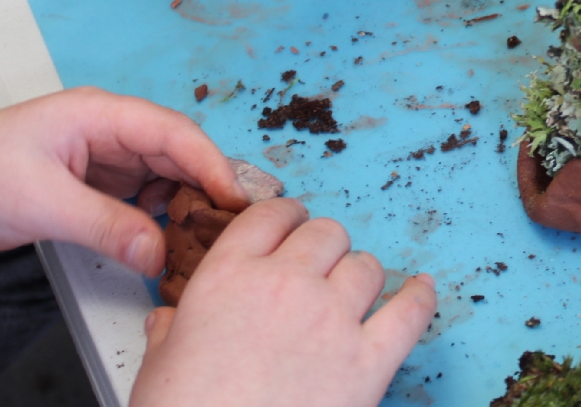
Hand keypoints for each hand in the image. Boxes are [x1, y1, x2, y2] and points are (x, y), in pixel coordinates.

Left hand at [0, 86, 246, 276]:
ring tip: (200, 234)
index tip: (234, 198)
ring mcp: (104, 153)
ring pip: (163, 172)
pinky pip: (143, 192)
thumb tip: (158, 251)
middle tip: (229, 223)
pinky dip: (159, 213)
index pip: (171, 131)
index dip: (209, 162)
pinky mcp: (96, 180)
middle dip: (204, 184)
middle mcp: (108, 127)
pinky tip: (165, 235)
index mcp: (98, 112)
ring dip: (184, 200)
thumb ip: (106, 226)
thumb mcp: (43, 203)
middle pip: (175, 150)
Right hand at [131, 199, 436, 406]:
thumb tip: (166, 322)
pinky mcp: (368, 361)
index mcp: (228, 276)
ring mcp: (331, 319)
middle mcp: (285, 284)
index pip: (269, 216)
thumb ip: (169, 331)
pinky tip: (421, 290)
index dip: (285, 217)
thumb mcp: (158, 364)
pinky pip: (410, 313)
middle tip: (319, 266)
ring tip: (353, 290)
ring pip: (366, 266)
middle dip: (323, 247)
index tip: (291, 224)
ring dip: (360, 275)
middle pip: (325, 234)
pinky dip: (420, 299)